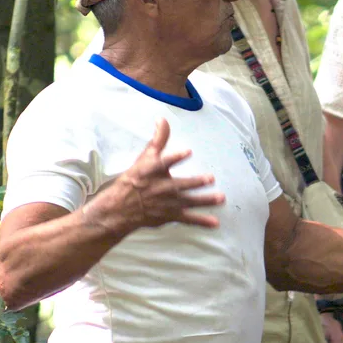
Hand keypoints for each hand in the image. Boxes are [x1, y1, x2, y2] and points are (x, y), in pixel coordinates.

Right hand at [90, 118, 223, 231]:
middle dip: (195, 182)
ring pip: (188, 201)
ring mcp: (167, 203)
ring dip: (205, 200)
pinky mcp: (171, 215)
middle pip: (180, 184)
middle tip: (210, 178)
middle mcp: (161, 187)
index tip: (187, 152)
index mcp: (153, 171)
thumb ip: (158, 139)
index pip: (163, 162)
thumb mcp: (145, 157)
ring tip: (220, 198)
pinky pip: (188, 219)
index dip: (174, 157)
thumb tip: (162, 119)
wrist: (122, 207)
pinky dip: (201, 221)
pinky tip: (215, 223)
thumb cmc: (136, 179)